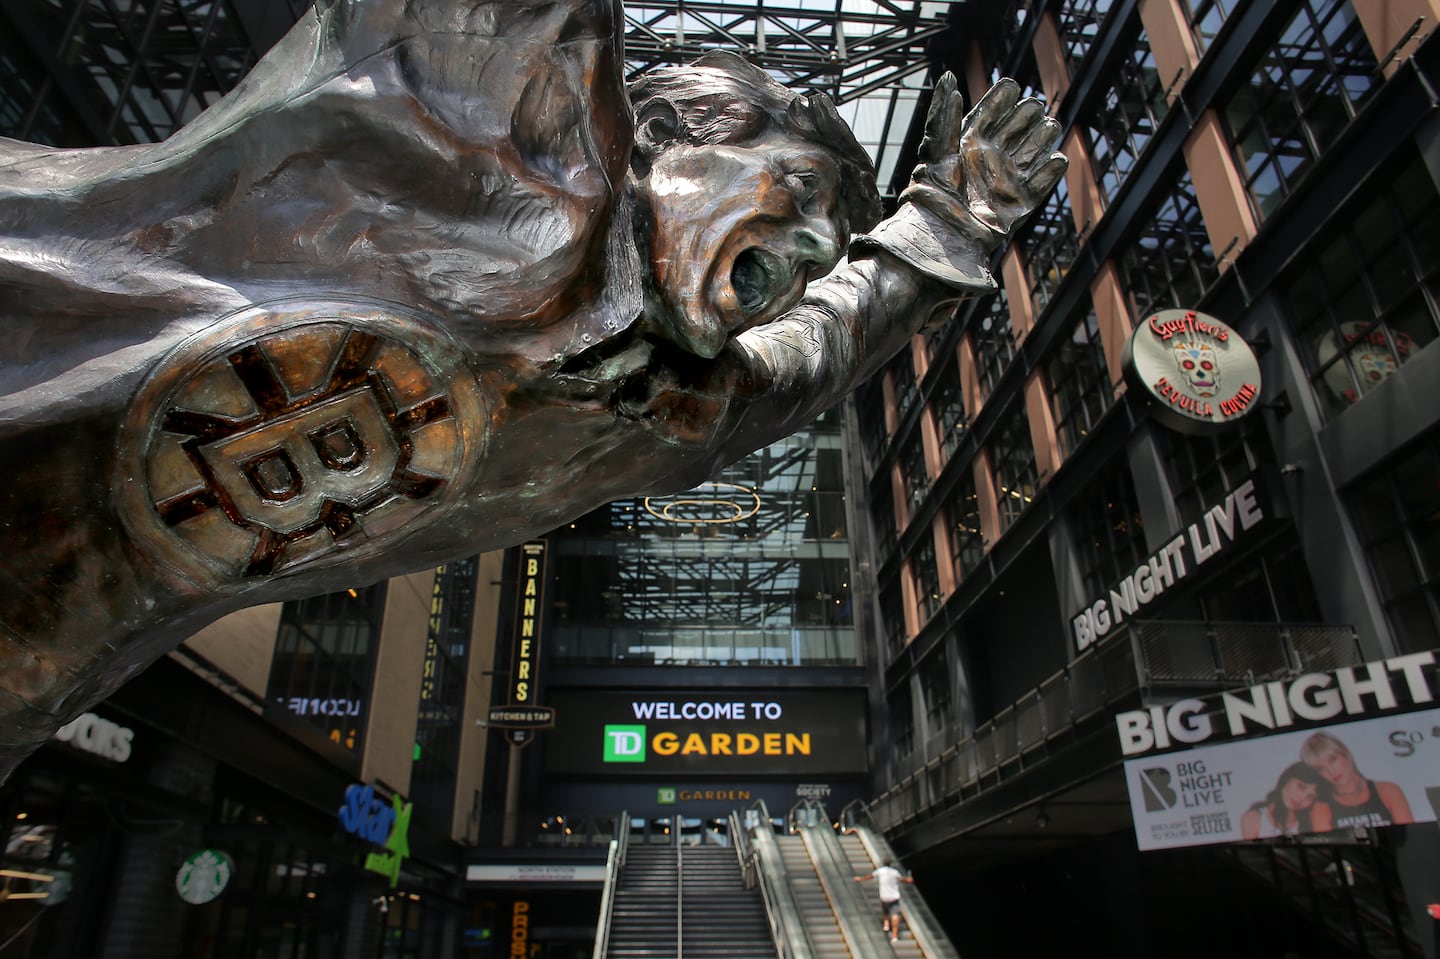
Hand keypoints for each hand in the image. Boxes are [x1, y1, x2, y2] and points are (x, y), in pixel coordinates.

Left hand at [906, 74, 1065, 245]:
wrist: (941, 234)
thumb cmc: (932, 191)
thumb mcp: (935, 148)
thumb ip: (943, 115)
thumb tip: (947, 76)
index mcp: (969, 143)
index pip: (990, 113)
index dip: (1001, 98)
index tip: (1011, 85)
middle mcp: (990, 159)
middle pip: (1016, 128)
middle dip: (1026, 115)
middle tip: (1033, 106)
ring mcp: (1006, 180)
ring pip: (1032, 151)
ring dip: (1043, 137)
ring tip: (1049, 125)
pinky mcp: (1018, 204)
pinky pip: (1040, 184)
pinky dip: (1050, 172)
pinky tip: (1056, 160)